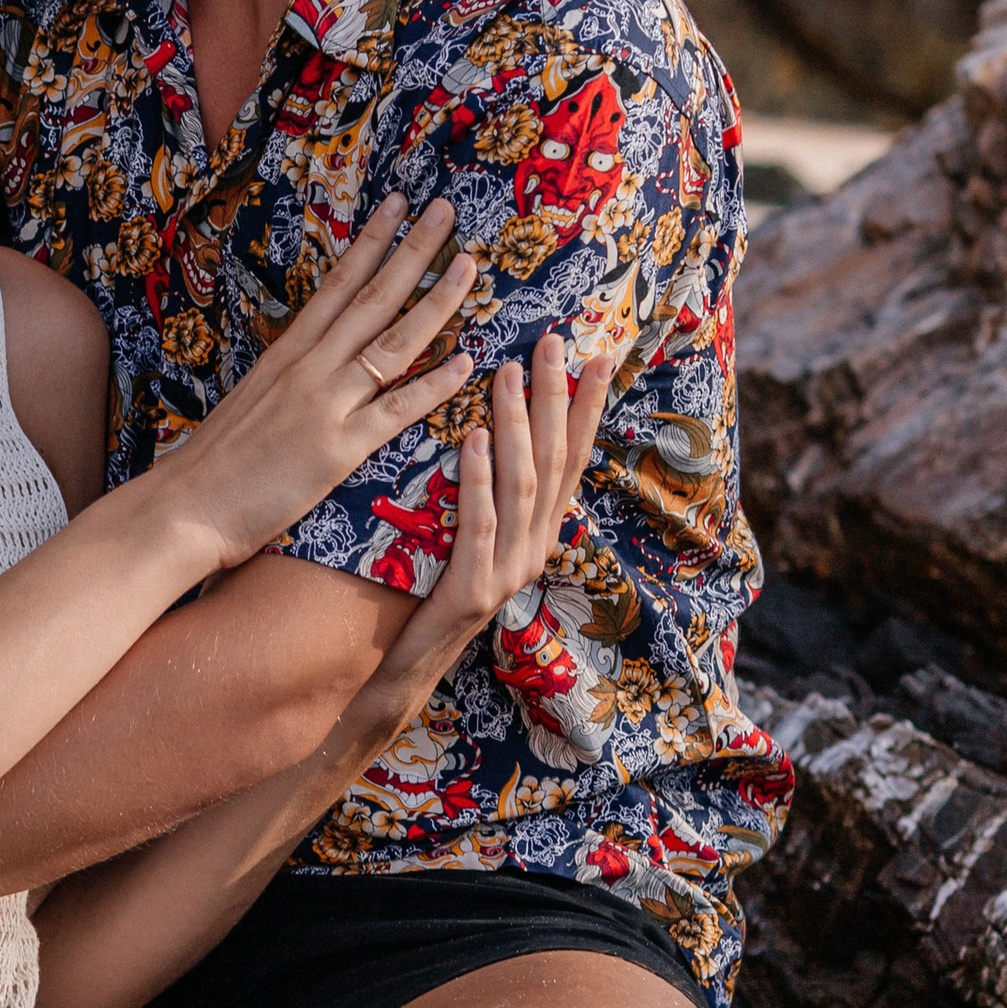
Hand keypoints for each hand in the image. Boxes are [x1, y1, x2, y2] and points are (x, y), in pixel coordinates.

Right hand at [151, 195, 478, 573]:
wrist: (185, 506)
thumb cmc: (214, 463)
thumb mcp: (252, 400)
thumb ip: (287, 378)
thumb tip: (316, 361)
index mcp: (286, 353)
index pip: (338, 284)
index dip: (371, 241)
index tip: (397, 204)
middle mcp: (309, 367)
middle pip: (372, 297)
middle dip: (413, 251)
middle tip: (446, 209)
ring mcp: (325, 405)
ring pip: (392, 342)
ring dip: (436, 302)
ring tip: (469, 266)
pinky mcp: (338, 449)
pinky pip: (396, 409)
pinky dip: (434, 385)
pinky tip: (466, 361)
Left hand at [365, 331, 617, 724]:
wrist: (408, 664)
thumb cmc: (434, 588)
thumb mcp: (474, 534)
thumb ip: (494, 489)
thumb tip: (500, 421)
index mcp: (540, 531)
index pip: (573, 458)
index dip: (588, 408)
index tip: (598, 355)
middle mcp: (535, 547)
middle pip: (555, 462)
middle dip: (556, 398)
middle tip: (552, 342)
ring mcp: (509, 572)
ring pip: (523, 486)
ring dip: (519, 425)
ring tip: (508, 373)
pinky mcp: (475, 590)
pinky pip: (480, 525)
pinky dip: (480, 479)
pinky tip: (475, 439)